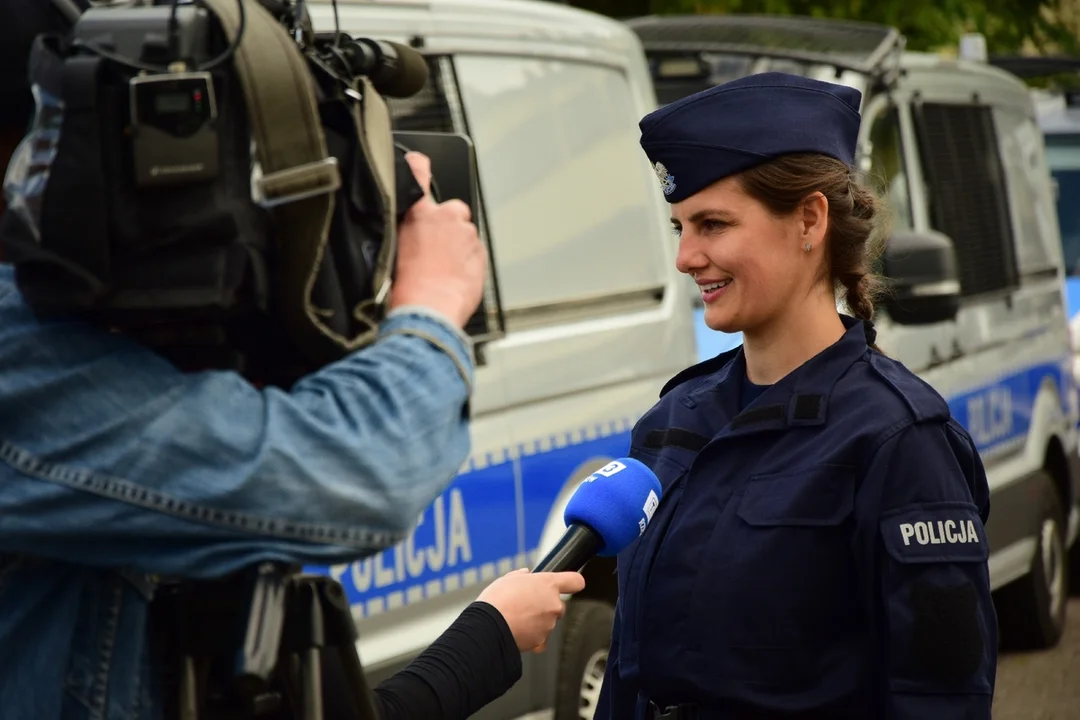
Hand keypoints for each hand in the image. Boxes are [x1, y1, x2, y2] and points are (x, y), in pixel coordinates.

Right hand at [390, 152, 486, 327]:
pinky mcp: (481, 253)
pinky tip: (452, 277)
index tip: (419, 160)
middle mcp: (448, 217)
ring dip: (456, 246)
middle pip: (450, 211)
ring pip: (464, 234)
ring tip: (441, 269)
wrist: (430, 310)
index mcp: (420, 213)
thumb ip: (404, 228)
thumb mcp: (392, 249)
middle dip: (445, 225)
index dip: (419, 166)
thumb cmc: (408, 286)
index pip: (419, 175)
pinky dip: (466, 261)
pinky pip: (473, 252)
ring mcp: (467, 235)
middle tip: (431, 250)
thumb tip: (408, 227)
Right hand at [477, 568, 585, 652]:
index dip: (573, 582)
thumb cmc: (497, 600)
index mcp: (548, 584)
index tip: (571, 584)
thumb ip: (522, 576)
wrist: (488, 626)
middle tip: (526, 605)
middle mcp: (553, 604)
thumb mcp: (508, 579)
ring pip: (548, 622)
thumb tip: (526, 575)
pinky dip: (533, 637)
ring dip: (537, 621)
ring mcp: (549, 624)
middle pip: (558, 605)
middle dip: (546, 606)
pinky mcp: (541, 640)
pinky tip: (518, 631)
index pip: (575, 581)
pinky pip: (541, 639)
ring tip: (516, 618)